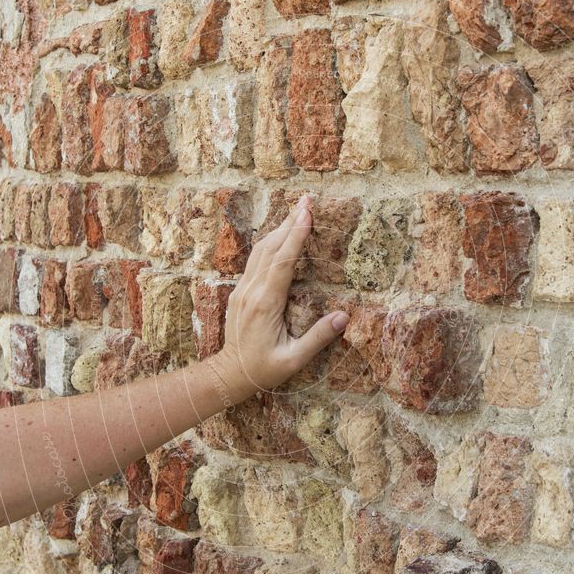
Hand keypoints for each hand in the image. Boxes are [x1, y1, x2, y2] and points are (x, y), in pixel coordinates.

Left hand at [211, 195, 349, 403]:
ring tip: (296, 210)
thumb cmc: (263, 370)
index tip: (307, 212)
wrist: (229, 374)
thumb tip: (344, 317)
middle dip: (289, 221)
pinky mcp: (241, 291)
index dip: (296, 235)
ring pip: (260, 250)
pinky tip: (280, 235)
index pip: (283, 261)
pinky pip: (255, 259)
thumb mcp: (293, 359)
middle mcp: (252, 290)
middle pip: (271, 247)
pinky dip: (270, 242)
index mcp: (266, 303)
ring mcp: (243, 289)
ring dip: (279, 228)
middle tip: (307, 199)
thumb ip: (318, 337)